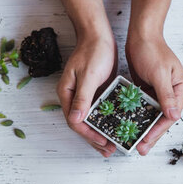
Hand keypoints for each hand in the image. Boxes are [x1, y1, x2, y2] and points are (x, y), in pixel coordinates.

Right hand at [57, 33, 117, 156]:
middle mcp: (73, 96)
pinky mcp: (95, 91)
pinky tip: (115, 127)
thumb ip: (82, 99)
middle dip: (94, 138)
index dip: (88, 134)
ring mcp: (84, 95)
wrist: (98, 33)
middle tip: (108, 150)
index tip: (102, 142)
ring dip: (100, 132)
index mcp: (67, 93)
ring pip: (90, 119)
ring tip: (111, 145)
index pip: (74, 121)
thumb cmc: (93, 51)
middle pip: (81, 124)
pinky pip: (99, 111)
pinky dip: (106, 120)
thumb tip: (75, 120)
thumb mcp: (88, 76)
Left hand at [125, 32, 182, 155]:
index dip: (158, 130)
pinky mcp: (149, 89)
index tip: (147, 142)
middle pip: (163, 118)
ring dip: (144, 128)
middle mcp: (173, 92)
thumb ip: (166, 95)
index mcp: (180, 88)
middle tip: (140, 149)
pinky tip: (130, 127)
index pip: (170, 115)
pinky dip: (138, 117)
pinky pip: (144, 107)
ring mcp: (161, 92)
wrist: (141, 34)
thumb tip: (173, 116)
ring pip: (153, 115)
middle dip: (152, 134)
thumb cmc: (152, 50)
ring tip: (135, 143)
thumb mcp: (159, 73)